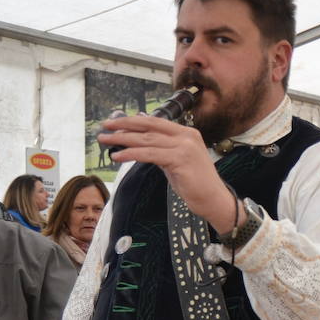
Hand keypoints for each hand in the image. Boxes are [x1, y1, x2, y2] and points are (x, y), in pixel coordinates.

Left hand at [100, 115, 241, 233]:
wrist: (214, 199)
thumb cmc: (196, 183)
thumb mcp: (177, 160)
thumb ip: (162, 147)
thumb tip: (142, 138)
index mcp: (187, 133)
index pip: (155, 121)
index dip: (133, 120)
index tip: (115, 122)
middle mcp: (186, 136)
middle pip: (149, 127)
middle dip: (124, 125)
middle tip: (105, 126)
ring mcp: (184, 147)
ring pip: (146, 140)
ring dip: (123, 140)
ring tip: (106, 141)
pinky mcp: (180, 160)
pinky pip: (149, 154)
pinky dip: (131, 154)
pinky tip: (118, 156)